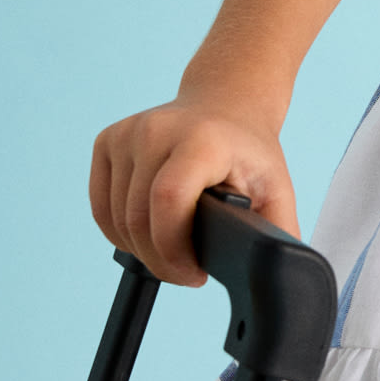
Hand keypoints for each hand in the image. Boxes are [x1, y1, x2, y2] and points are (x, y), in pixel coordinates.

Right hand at [89, 92, 299, 286]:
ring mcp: (127, 134)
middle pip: (138, 218)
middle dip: (160, 260)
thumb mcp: (276, 189)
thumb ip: (278, 234)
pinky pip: (101, 207)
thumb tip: (277, 275)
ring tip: (172, 250)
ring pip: (116, 219)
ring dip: (140, 249)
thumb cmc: (248, 152)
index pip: (168, 200)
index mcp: (203, 140)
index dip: (173, 250)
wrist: (227, 105)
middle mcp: (157, 130)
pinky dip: (119, 232)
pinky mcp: (107, 141)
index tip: (194, 272)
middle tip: (186, 269)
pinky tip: (148, 233)